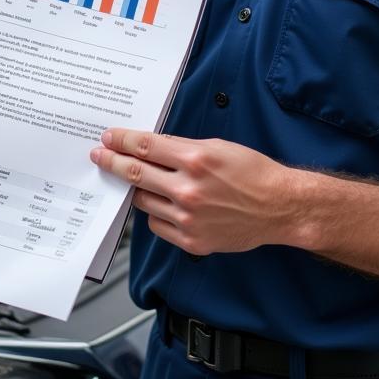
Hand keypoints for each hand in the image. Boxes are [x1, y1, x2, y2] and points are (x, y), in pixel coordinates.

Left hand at [90, 129, 301, 255]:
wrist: (278, 207)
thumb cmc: (252, 172)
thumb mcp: (216, 147)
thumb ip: (181, 148)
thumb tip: (149, 148)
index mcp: (196, 159)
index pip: (146, 147)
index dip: (122, 141)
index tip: (108, 138)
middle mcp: (189, 189)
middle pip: (136, 174)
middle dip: (113, 162)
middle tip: (99, 156)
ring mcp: (188, 218)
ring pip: (144, 201)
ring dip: (138, 189)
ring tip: (140, 181)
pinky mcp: (192, 240)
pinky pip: (157, 225)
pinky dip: (157, 212)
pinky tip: (165, 204)